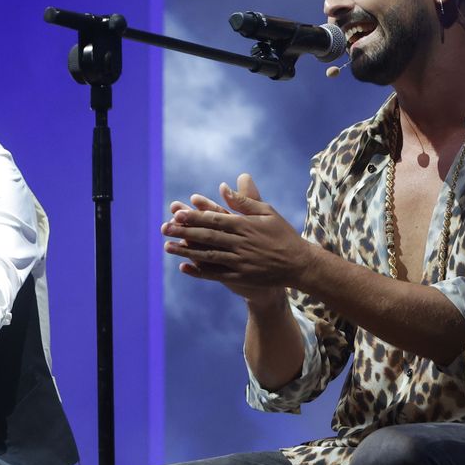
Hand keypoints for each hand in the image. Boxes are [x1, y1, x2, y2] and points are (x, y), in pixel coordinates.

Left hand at [161, 173, 309, 299]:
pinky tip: (184, 267)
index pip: (216, 219)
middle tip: (164, 229)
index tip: (177, 214)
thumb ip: (245, 201)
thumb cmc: (283, 235)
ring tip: (167, 247)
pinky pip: (216, 275)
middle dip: (184, 232)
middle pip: (208, 237)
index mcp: (246, 225)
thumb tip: (225, 187)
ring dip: (186, 251)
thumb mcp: (267, 213)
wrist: (300, 265)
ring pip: (209, 256)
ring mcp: (241, 262)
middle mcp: (241, 243)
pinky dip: (200, 272)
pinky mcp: (242, 277)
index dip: (195, 217)